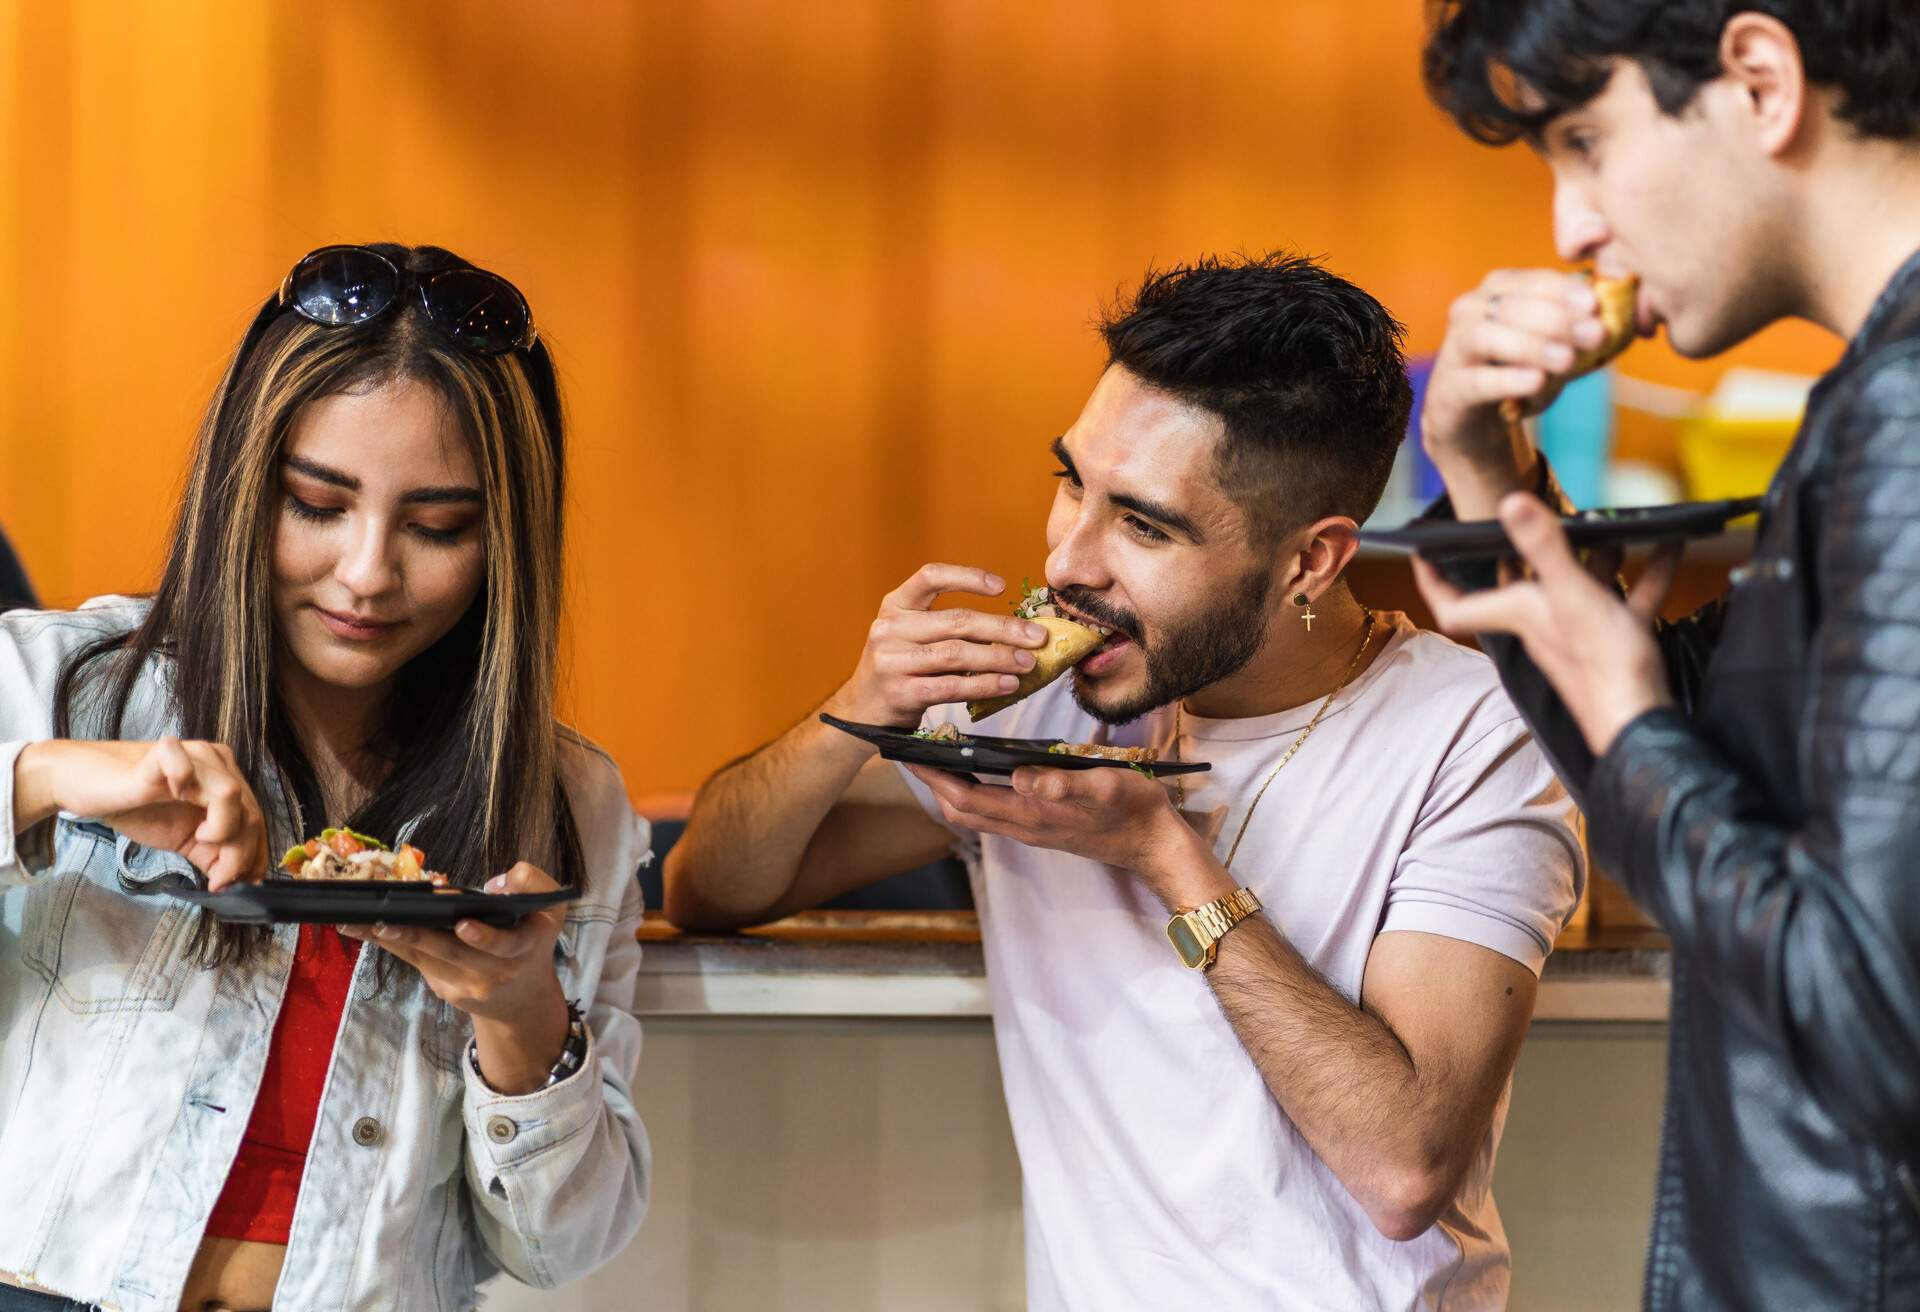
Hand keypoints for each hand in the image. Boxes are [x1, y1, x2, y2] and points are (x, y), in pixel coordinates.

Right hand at [16, 737, 268, 888]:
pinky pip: (187, 765)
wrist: (85, 785)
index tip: (242, 884)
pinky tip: (176, 798)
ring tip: (199, 840)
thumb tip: (238, 882)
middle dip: (239, 855)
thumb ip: (213, 856)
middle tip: (218, 879)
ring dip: (223, 830)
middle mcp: (217, 762)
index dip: (255, 855)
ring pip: (232, 795)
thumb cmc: (135, 806)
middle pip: (249, 813)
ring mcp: (192, 754)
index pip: (256, 820)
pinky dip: (187, 784)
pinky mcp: (163, 753)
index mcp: (227, 780)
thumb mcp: (183, 838)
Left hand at [342, 863, 570, 1093]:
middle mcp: (494, 971)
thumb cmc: (532, 939)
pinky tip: (363, 929)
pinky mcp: (445, 990)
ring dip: (388, 939)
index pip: (504, 945)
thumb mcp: (549, 909)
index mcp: (525, 947)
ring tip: (354, 922)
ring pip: (424, 957)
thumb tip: (493, 885)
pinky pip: (416, 962)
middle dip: (417, 936)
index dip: (483, 937)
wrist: (522, 1000)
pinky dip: (391, 944)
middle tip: (385, 921)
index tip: (463, 925)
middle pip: (451, 953)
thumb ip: (532, 884)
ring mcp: (466, 985)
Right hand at [825, 563, 1048, 727]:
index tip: (1001, 586)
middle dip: (1003, 627)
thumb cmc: (899, 669)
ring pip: (957, 653)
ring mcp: (891, 661)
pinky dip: (984, 684)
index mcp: (894, 605)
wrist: (860, 712)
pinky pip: (951, 686)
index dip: (967, 577)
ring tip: (1028, 663)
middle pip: (956, 620)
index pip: (930, 576)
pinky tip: (1007, 684)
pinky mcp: (900, 692)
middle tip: (1037, 636)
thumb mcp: (911, 637)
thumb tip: (1013, 629)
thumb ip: (948, 628)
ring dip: (999, 657)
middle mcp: (889, 628)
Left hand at [906, 762, 1228, 908]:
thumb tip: (1020, 776)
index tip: (910, 755)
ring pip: (974, 814)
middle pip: (960, 810)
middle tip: (911, 752)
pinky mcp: (1041, 827)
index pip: (966, 798)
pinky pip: (993, 813)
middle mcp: (1024, 826)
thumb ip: (1063, 784)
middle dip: (931, 783)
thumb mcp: (1105, 786)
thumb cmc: (1133, 809)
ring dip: (949, 790)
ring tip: (935, 759)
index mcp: (1032, 814)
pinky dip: (972, 794)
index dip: (934, 778)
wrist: (1155, 844)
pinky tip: (976, 773)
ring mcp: (1031, 830)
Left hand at [1411, 493, 1681, 755]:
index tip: (1423, 550)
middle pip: (1519, 587)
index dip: (1433, 580)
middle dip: (1523, 554)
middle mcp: (1541, 625)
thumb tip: (1510, 501)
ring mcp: (1579, 635)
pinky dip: (1646, 574)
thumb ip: (1542, 548)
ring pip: (1578, 588)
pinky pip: (1628, 601)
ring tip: (1610, 527)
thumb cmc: (1601, 665)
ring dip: (1593, 558)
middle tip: (1529, 518)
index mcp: (1518, 614)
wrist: (1643, 724)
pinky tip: (1670, 546)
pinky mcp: (1616, 644)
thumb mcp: (1570, 594)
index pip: (1455, 604)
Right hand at [1422, 270, 1618, 509]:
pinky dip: (1509, 379)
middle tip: (1595, 335)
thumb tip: (1622, 316)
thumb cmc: (1517, 368)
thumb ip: (1577, 325)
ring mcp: (1456, 348)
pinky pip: (1479, 380)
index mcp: (1498, 289)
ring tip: (1567, 360)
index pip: (1531, 280)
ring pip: (1489, 337)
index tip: (1595, 304)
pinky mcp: (1451, 387)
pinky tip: (1536, 382)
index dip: (1563, 290)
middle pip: (1512, 307)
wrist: (1470, 414)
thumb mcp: (1549, 341)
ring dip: (1533, 346)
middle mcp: (1470, 310)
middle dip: (1557, 319)